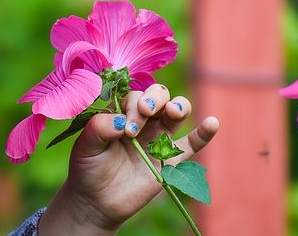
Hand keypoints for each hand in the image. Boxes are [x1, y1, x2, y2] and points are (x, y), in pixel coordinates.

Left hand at [39, 84, 218, 234]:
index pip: (134, 96)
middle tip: (145, 111)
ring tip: (173, 112)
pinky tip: (212, 123)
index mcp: (121, 112)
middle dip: (154, 98)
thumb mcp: (85, 146)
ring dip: (178, 106)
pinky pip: (192, 144)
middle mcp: (142, 121)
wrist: (96, 201)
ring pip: (176, 112)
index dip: (133, 105)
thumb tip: (121, 122)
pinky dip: (204, 133)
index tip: (126, 128)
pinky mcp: (170, 160)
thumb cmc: (87, 168)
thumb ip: (99, 128)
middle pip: (158, 96)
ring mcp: (158, 139)